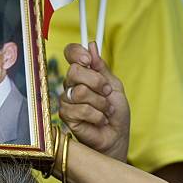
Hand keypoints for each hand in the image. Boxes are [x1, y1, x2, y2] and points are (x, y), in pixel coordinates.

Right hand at [60, 41, 129, 161]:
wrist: (117, 136)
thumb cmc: (116, 113)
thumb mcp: (114, 86)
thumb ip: (101, 68)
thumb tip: (91, 46)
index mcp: (83, 74)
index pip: (70, 54)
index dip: (76, 52)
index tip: (88, 58)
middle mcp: (71, 85)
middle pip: (74, 71)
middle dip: (96, 82)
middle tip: (106, 92)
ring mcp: (67, 101)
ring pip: (80, 92)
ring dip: (100, 103)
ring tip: (106, 111)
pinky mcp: (66, 116)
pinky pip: (80, 110)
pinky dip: (96, 116)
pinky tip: (100, 120)